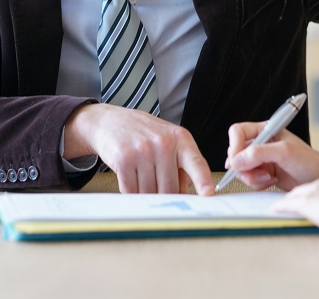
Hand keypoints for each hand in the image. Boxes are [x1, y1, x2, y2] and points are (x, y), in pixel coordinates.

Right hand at [64, 104, 213, 195]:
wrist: (110, 121)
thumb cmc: (143, 133)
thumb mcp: (168, 140)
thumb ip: (181, 165)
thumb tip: (186, 195)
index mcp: (180, 138)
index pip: (196, 162)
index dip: (203, 180)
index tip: (209, 194)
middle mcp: (163, 143)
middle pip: (170, 188)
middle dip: (165, 196)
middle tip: (157, 189)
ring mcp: (143, 150)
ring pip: (150, 192)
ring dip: (146, 195)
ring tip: (142, 179)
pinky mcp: (124, 159)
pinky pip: (131, 190)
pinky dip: (131, 192)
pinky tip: (130, 179)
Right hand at [225, 122, 318, 190]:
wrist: (318, 179)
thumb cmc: (308, 161)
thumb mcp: (284, 152)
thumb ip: (259, 153)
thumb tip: (236, 160)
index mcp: (265, 130)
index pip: (238, 132)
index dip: (234, 146)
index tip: (236, 161)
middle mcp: (260, 143)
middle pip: (236, 153)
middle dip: (244, 166)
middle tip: (256, 172)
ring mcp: (260, 159)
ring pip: (241, 168)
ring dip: (252, 176)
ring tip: (268, 177)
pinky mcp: (262, 172)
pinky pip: (249, 179)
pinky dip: (258, 183)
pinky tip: (271, 180)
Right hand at [271, 170, 318, 228]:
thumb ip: (315, 218)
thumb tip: (312, 218)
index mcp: (309, 201)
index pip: (289, 202)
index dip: (281, 206)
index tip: (275, 207)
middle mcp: (317, 186)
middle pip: (300, 191)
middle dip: (294, 197)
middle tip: (289, 202)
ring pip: (316, 183)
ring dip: (314, 190)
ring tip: (314, 198)